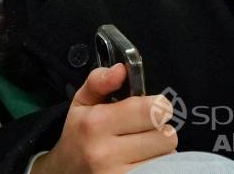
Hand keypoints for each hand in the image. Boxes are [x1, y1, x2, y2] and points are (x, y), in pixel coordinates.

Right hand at [32, 64, 177, 173]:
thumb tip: (120, 69)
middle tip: (141, 131)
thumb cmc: (79, 134)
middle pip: (166, 136)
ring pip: (169, 157)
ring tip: (140, 150)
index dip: (157, 106)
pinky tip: (141, 163)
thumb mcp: (82, 102)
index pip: (152, 110)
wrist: (64, 172)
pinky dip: (158, 167)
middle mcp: (106, 152)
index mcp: (96, 123)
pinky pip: (163, 171)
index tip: (148, 109)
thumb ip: (100, 80)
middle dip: (158, 131)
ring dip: (159, 152)